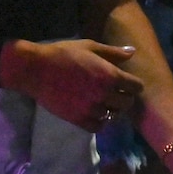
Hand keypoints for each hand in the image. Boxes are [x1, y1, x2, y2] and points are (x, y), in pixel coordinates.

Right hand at [1, 39, 143, 130]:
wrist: (36, 69)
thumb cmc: (63, 54)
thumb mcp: (90, 47)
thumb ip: (113, 52)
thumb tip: (133, 52)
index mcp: (110, 75)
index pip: (136, 87)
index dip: (133, 85)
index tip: (127, 83)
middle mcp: (104, 94)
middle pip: (127, 103)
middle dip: (124, 97)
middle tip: (116, 93)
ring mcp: (91, 109)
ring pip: (114, 116)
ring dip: (112, 109)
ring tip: (104, 102)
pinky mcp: (78, 119)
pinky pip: (98, 127)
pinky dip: (99, 122)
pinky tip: (94, 112)